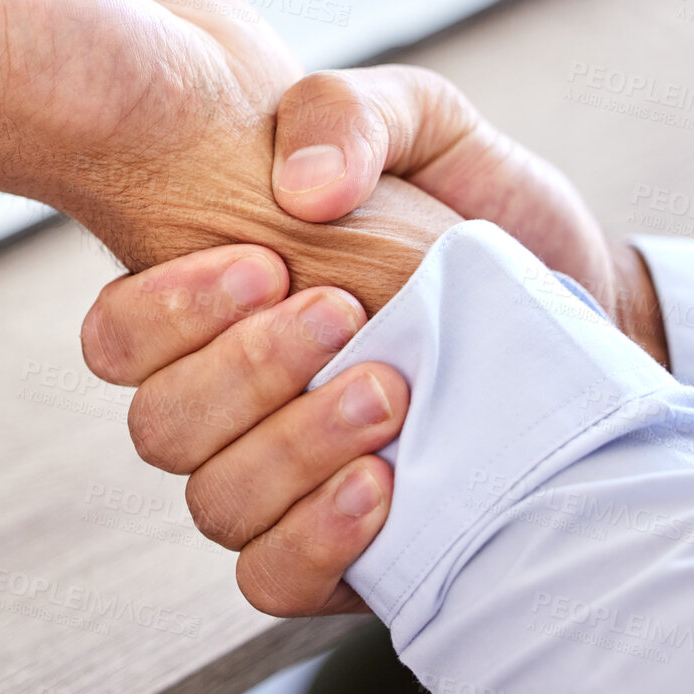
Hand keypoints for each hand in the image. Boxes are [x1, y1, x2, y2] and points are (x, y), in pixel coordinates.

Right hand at [80, 67, 669, 616]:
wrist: (576, 300)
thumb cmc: (472, 215)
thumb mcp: (420, 125)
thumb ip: (348, 116)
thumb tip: (304, 186)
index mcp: (217, 305)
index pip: (117, 338)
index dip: (167, 312)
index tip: (268, 266)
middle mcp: (230, 400)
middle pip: (162, 425)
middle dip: (249, 373)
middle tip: (348, 320)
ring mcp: (280, 479)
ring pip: (217, 503)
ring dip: (295, 450)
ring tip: (389, 397)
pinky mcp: (339, 549)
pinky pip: (274, 577)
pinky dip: (315, 540)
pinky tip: (381, 489)